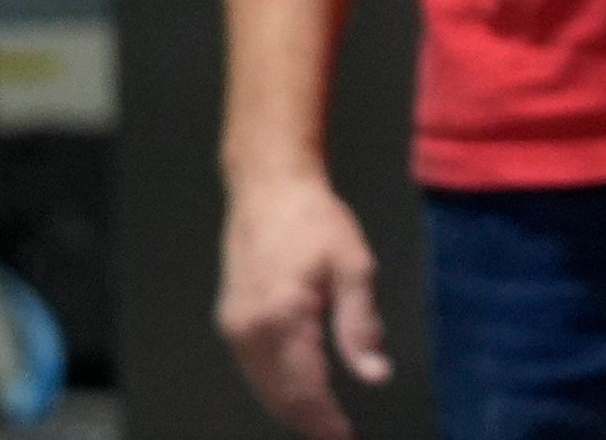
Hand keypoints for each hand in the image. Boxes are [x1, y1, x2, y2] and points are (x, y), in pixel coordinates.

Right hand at [218, 171, 390, 439]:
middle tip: (337, 436)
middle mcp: (250, 331)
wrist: (269, 191)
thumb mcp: (354, 267)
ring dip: (292, 409)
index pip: (306, 389)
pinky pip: (254, 370)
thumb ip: (360, 325)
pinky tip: (298, 392)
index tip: (347, 438)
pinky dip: (276, 388)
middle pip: (279, 397)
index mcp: (283, 319)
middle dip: (309, 422)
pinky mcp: (231, 321)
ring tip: (323, 422)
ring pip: (263, 388)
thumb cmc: (316, 222)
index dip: (326, 421)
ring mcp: (235, 328)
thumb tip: (374, 375)